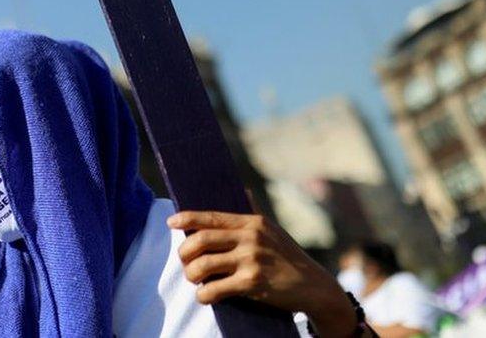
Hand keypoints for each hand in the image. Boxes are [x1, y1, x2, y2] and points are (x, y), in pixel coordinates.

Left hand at [168, 211, 357, 337]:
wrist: (315, 286)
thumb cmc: (288, 257)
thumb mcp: (273, 230)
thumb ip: (254, 212)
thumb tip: (243, 190)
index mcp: (252, 223)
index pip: (212, 217)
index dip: (187, 218)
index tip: (171, 222)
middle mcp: (250, 238)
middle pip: (201, 240)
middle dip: (184, 252)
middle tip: (184, 261)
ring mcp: (251, 260)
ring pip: (203, 265)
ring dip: (191, 274)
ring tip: (194, 279)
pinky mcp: (253, 283)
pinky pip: (215, 289)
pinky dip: (203, 295)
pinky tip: (204, 297)